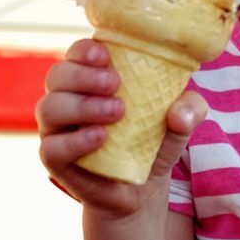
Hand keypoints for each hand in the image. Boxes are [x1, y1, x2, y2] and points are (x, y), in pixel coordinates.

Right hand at [36, 38, 207, 217]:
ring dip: (82, 105)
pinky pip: (50, 147)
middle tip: (115, 84)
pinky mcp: (56, 160)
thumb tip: (179, 112)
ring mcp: (58, 129)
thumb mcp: (182, 122)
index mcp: (92, 78)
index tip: (106, 55)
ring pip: (48, 107)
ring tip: (117, 112)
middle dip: (84, 75)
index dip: (85, 49)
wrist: (143, 189)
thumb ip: (190, 109)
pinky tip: (100, 138)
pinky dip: (74, 141)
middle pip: (57, 74)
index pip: (77, 53)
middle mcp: (68, 98)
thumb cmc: (155, 141)